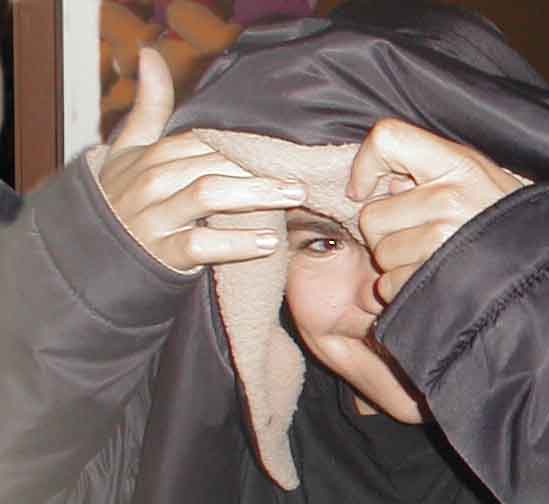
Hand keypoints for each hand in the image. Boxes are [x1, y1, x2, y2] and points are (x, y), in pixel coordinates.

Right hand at [99, 48, 306, 271]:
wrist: (98, 254)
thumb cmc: (124, 197)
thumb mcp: (130, 150)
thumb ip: (149, 106)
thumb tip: (150, 54)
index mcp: (150, 156)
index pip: (201, 140)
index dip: (243, 142)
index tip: (281, 146)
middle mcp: (151, 184)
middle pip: (211, 164)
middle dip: (258, 167)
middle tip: (299, 174)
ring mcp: (156, 219)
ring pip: (208, 195)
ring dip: (256, 194)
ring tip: (293, 196)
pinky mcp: (162, 255)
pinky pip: (202, 245)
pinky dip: (236, 244)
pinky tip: (268, 242)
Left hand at [347, 118, 521, 301]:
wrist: (548, 269)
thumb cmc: (511, 222)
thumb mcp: (480, 179)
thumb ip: (434, 174)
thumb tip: (386, 186)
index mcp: (457, 163)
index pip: (387, 139)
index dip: (366, 165)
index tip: (364, 190)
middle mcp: (448, 198)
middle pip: (371, 216)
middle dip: (385, 234)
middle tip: (415, 237)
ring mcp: (443, 241)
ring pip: (381, 255)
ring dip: (396, 265)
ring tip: (430, 261)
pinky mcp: (438, 281)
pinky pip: (391, 287)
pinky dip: (402, 291)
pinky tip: (429, 283)